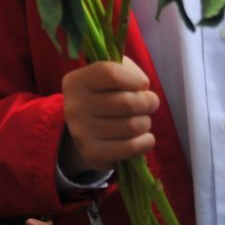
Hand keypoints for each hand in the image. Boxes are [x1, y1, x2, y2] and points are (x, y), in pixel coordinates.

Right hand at [59, 56, 157, 173]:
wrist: (88, 128)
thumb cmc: (107, 94)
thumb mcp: (112, 74)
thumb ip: (127, 72)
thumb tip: (141, 88)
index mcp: (76, 81)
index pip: (110, 74)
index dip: (135, 79)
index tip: (143, 84)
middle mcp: (74, 106)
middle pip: (126, 103)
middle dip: (148, 103)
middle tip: (150, 103)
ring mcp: (81, 132)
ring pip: (132, 126)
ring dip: (146, 123)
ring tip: (142, 120)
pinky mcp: (92, 153)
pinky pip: (131, 147)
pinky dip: (146, 142)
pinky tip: (144, 137)